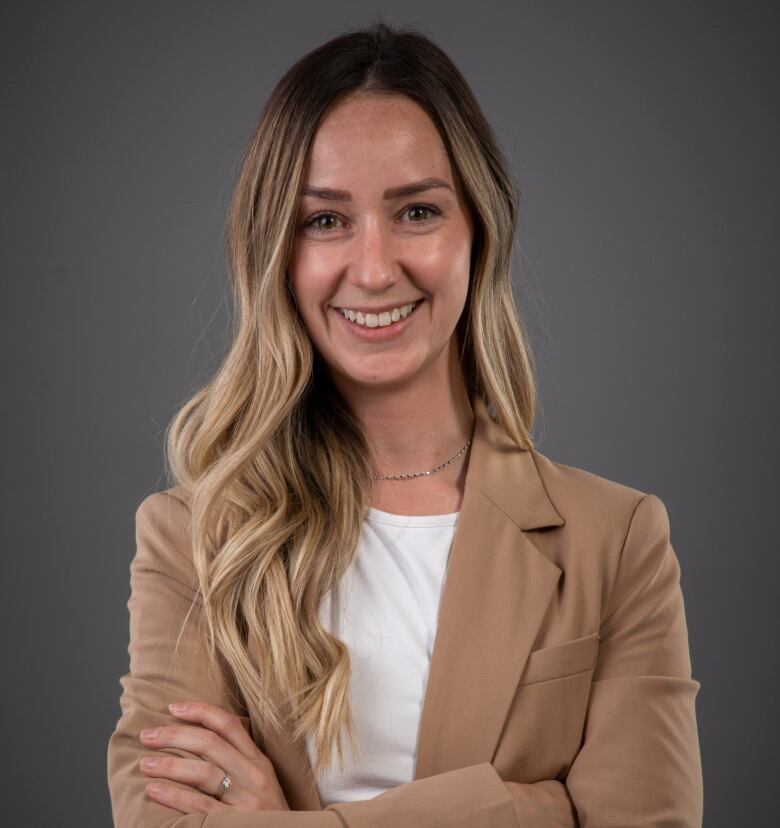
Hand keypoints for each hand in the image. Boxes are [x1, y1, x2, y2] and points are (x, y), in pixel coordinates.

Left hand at [138, 701, 290, 813]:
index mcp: (260, 761)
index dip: (200, 711)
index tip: (174, 707)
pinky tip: (154, 790)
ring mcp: (246, 801)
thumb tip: (197, 743)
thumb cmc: (266, 815)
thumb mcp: (262, 782)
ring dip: (169, 765)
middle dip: (175, 735)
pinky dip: (174, 796)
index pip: (229, 725)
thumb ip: (239, 763)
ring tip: (144, 763)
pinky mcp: (234, 823)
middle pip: (210, 744)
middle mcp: (254, 776)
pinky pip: (199, 806)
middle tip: (147, 735)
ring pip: (202, 772)